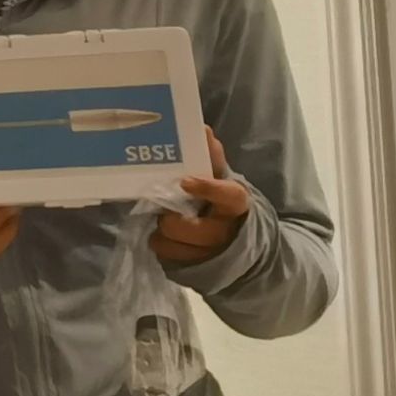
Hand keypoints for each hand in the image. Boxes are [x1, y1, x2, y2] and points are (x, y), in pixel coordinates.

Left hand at [150, 129, 252, 265]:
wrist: (235, 245)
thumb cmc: (220, 206)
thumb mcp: (221, 183)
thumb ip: (211, 159)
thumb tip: (202, 129)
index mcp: (235, 206)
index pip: (229, 197)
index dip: (208, 189)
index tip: (185, 181)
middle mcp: (224, 232)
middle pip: (187, 225)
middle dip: (171, 217)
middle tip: (167, 207)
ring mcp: (208, 253)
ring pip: (170, 241)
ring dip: (162, 230)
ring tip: (166, 221)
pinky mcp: (190, 266)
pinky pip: (163, 253)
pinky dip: (160, 243)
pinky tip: (165, 236)